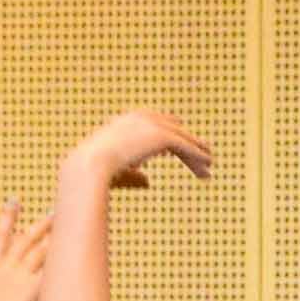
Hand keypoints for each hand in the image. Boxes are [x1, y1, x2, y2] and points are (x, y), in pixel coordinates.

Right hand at [61, 106, 213, 200]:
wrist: (90, 166)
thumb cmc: (95, 173)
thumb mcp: (119, 173)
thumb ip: (135, 175)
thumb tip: (149, 182)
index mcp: (126, 121)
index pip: (155, 123)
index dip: (170, 134)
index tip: (180, 146)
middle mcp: (140, 118)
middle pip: (171, 131)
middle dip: (187, 144)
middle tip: (202, 156)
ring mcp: (151, 125)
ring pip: (181, 139)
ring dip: (196, 154)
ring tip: (209, 165)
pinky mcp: (161, 136)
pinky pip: (185, 146)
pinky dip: (197, 156)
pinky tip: (207, 164)